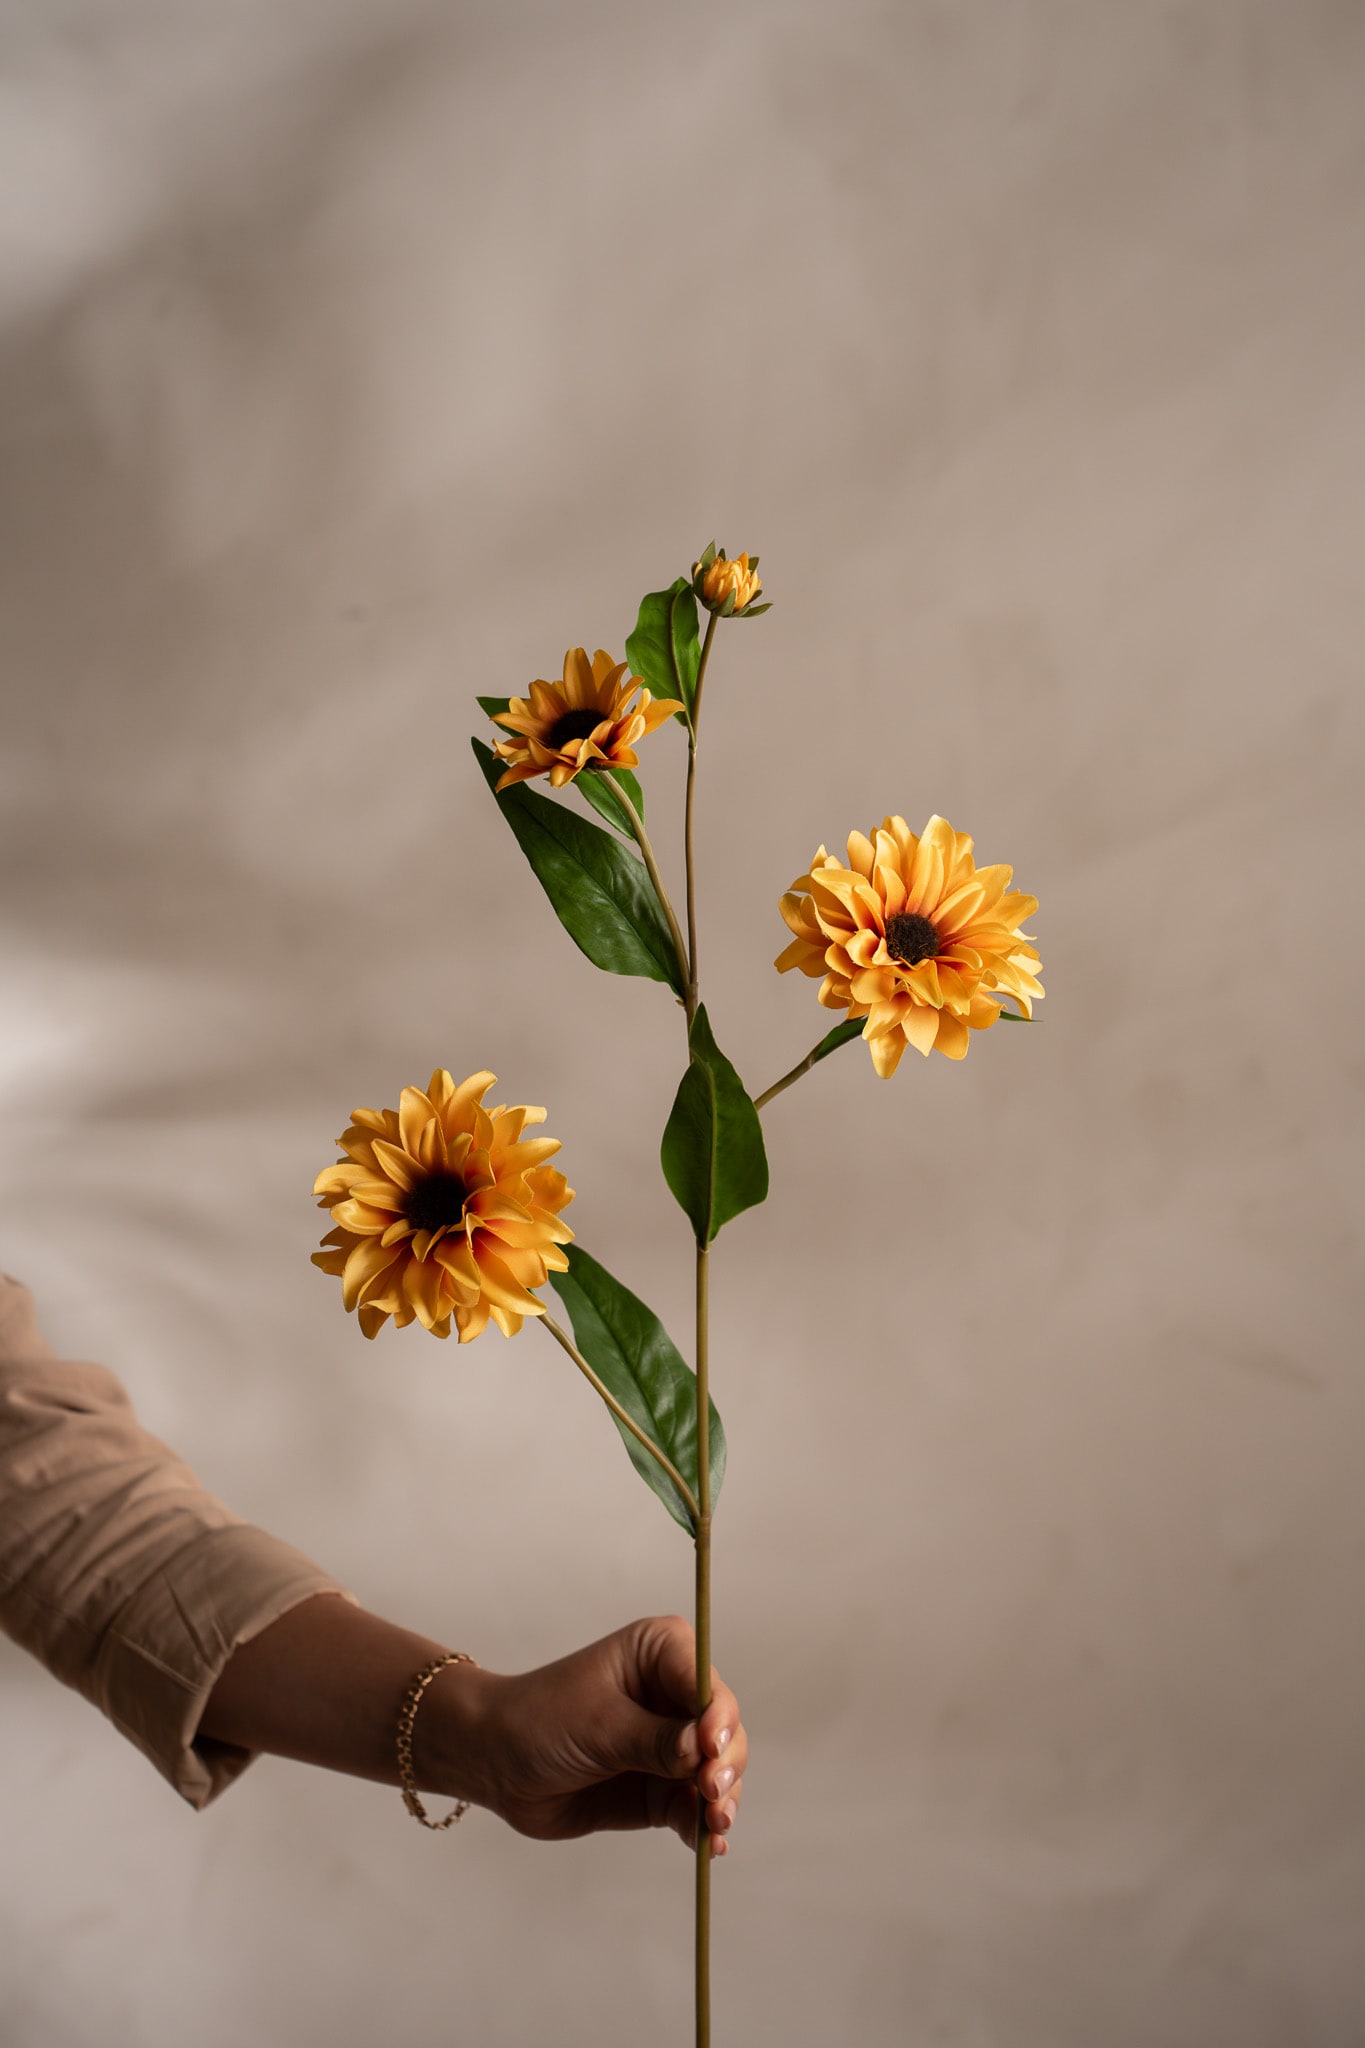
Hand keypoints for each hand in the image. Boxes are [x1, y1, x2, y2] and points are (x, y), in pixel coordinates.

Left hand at [430, 1614, 746, 1854]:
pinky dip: (703, 1826)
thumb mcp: (599, 1725)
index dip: (719, 1717)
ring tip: (714, 1826)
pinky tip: (708, 1845)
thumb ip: (655, 1741)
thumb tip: (706, 1752)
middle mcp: (674, 1695)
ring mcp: (671, 1744)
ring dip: (721, 1800)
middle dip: (725, 1764)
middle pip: (724, 1730)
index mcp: (662, 1653)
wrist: (496, 1763)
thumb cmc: (541, 1720)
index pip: (707, 1684)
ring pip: (717, 1772)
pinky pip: (693, 1807)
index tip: (710, 1751)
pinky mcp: (660, 1787)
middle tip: (712, 1794)